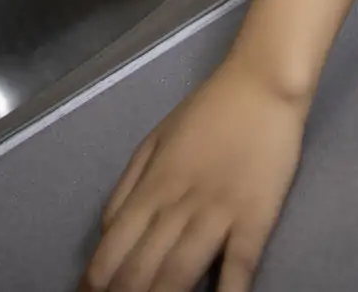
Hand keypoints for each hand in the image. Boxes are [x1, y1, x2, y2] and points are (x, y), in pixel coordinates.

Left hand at [77, 56, 306, 291]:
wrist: (260, 85)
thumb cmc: (206, 113)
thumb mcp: (155, 141)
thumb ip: (127, 187)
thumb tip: (105, 234)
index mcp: (151, 186)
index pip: (112, 247)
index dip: (96, 281)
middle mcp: (177, 205)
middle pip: (141, 268)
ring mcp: (216, 214)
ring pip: (179, 273)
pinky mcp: (254, 219)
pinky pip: (237, 266)